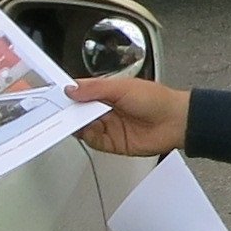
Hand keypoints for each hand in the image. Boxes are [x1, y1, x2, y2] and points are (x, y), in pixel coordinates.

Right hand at [69, 75, 189, 156]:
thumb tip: (71, 89)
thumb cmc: (156, 99)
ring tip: (75, 121)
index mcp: (106, 91)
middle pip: (79, 112)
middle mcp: (105, 109)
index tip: (55, 96)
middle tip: (60, 111)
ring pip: (83, 127)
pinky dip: (89, 137)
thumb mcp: (122, 87)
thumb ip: (95, 89)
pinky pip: (94, 141)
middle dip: (69, 111)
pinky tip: (90, 131)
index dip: (68, 94)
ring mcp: (109, 126)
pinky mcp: (113, 142)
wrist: (175, 121)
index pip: (81, 92)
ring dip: (78, 125)